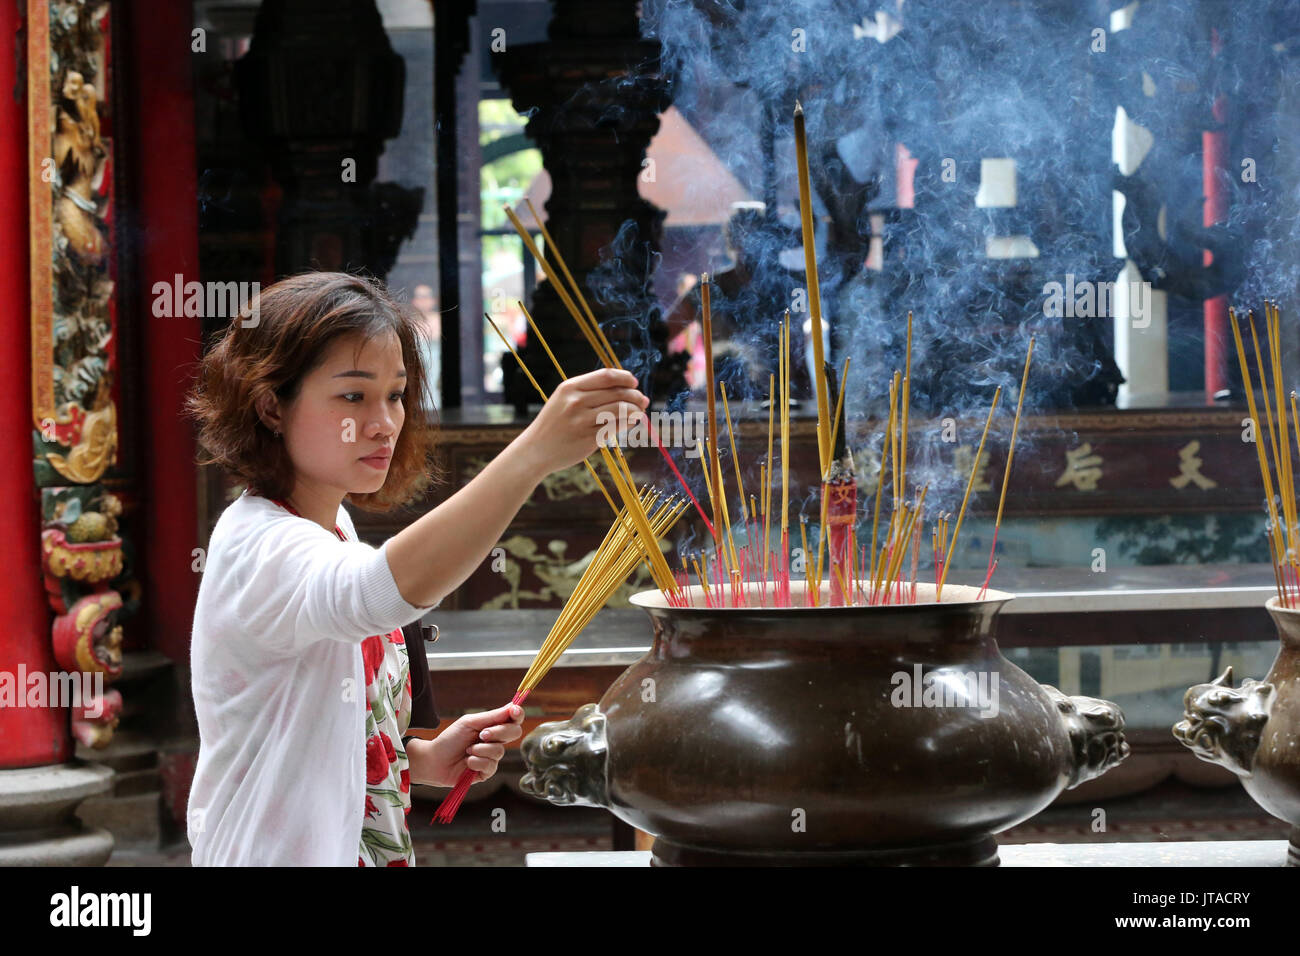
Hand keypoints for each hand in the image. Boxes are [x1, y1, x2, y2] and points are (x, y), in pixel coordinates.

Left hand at [420, 703, 525, 787]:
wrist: (435, 760)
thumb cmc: (451, 739)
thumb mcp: (470, 723)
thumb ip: (492, 717)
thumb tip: (513, 706)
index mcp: (493, 726)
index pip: (514, 719)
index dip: (518, 714)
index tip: (513, 712)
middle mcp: (496, 741)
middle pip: (515, 733)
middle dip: (498, 732)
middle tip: (482, 734)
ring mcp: (492, 757)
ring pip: (500, 751)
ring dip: (481, 749)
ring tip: (467, 750)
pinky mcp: (487, 772)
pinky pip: (491, 765)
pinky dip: (476, 762)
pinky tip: (467, 762)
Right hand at [514, 368, 648, 473]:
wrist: (535, 450)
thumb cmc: (554, 423)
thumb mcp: (564, 399)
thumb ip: (589, 391)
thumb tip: (623, 386)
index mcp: (570, 387)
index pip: (606, 376)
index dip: (625, 377)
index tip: (634, 382)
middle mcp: (576, 402)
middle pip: (617, 393)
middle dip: (635, 395)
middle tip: (643, 400)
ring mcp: (582, 421)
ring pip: (620, 410)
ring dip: (636, 410)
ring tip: (640, 412)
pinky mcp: (588, 439)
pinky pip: (616, 427)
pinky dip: (628, 423)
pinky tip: (632, 422)